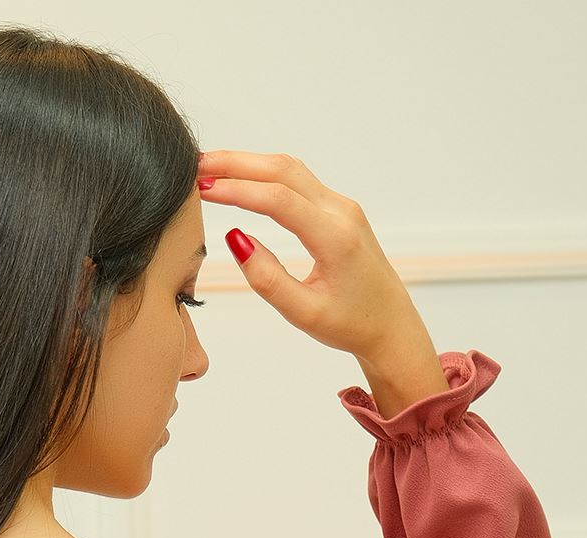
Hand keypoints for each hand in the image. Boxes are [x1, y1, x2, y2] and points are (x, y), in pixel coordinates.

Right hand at [196, 150, 427, 362]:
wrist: (391, 325)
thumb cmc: (351, 324)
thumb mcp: (303, 312)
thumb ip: (267, 278)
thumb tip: (235, 238)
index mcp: (334, 237)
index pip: (278, 200)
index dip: (237, 190)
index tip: (201, 189)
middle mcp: (341, 212)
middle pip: (283, 170)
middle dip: (237, 163)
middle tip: (195, 165)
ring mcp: (341, 206)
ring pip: (290, 169)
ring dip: (249, 164)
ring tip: (211, 169)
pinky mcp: (337, 209)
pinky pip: (298, 180)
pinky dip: (265, 174)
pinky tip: (242, 179)